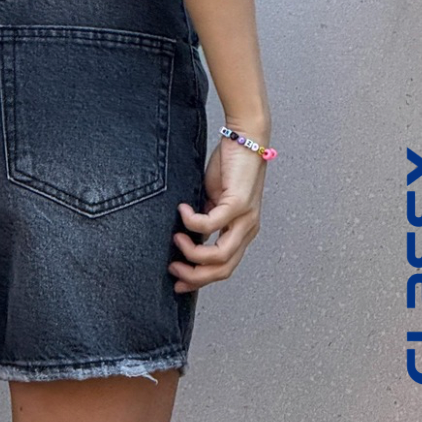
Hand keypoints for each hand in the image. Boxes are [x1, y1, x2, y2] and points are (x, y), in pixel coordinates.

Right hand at [169, 134, 266, 292]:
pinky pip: (212, 224)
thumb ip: (207, 218)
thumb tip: (191, 236)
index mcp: (242, 232)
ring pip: (220, 255)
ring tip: (176, 238)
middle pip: (224, 269)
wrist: (246, 139)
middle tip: (173, 269)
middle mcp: (248, 230)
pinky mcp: (238, 203)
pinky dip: (192, 222)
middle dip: (195, 275)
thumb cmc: (230, 166)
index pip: (224, 267)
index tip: (180, 282)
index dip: (201, 279)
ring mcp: (245, 219)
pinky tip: (182, 210)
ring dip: (193, 253)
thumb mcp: (215, 199)